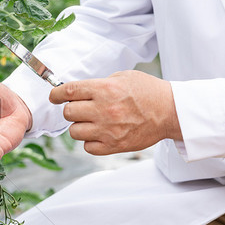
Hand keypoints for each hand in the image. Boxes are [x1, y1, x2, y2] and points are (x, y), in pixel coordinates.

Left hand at [49, 70, 182, 154]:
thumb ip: (98, 84)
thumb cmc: (147, 92)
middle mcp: (104, 109)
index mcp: (104, 89)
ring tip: (92, 122)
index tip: (54, 96)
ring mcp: (108, 130)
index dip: (56, 94)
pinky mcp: (113, 145)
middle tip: (82, 108)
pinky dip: (90, 141)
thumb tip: (76, 91)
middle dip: (72, 110)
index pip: (68, 92)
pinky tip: (100, 134)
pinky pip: (87, 147)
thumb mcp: (122, 77)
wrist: (170, 111)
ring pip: (74, 131)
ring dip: (79, 126)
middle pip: (68, 112)